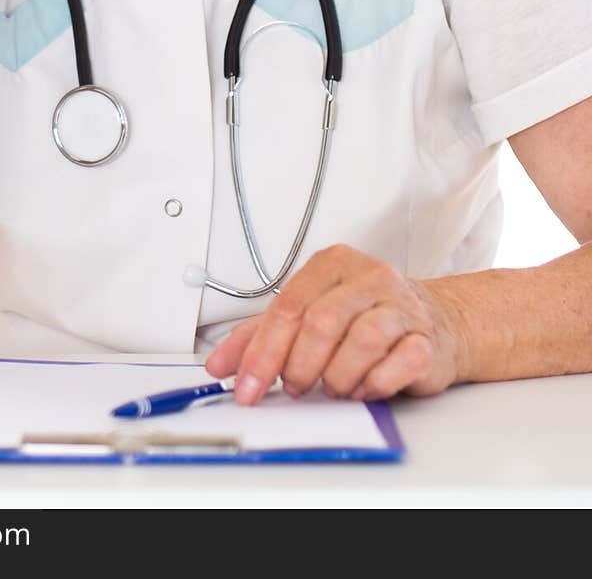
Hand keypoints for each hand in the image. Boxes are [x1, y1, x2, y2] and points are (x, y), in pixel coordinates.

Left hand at [204, 244, 467, 404]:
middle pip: (321, 323)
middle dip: (299, 366)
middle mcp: (368, 277)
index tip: (246, 387)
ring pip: (360, 342)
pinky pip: (399, 363)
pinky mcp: (426, 339)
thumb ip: (260, 335)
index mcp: (332, 264)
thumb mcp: (306, 315)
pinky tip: (365, 387)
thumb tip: (219, 364)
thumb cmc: (362, 316)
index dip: (263, 352)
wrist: (432, 322)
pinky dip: (374, 383)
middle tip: (293, 386)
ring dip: (337, 377)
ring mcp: (401, 306)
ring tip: (332, 387)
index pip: (288, 306)